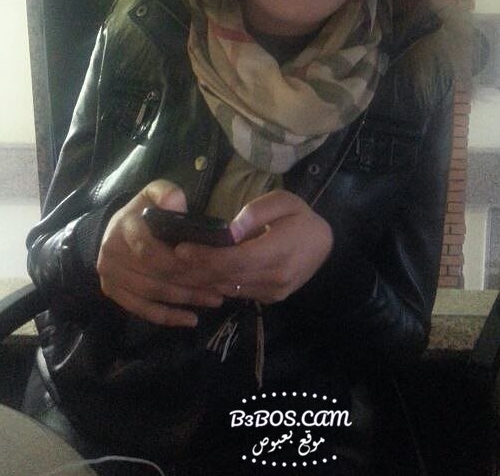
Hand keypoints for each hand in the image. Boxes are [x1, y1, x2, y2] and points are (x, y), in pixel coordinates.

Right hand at [97, 179, 223, 326]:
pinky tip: (191, 319)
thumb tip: (177, 206)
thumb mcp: (154, 193)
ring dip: (185, 300)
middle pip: (155, 274)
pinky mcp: (112, 292)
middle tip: (221, 286)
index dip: (179, 260)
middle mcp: (112, 253)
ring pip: (152, 294)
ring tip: (215, 299)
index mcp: (124, 227)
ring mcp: (110, 275)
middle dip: (190, 282)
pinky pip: (141, 309)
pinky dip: (167, 317)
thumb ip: (167, 194)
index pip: (151, 250)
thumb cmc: (142, 210)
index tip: (208, 265)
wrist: (113, 228)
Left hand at [174, 190, 332, 303]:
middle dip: (197, 269)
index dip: (205, 257)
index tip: (182, 248)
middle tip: (173, 257)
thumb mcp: (284, 201)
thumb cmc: (301, 217)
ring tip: (182, 265)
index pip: (234, 260)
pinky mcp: (271, 298)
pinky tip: (204, 272)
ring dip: (204, 279)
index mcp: (278, 251)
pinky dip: (219, 283)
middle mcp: (275, 278)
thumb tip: (229, 231)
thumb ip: (256, 212)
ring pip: (230, 288)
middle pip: (227, 277)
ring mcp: (273, 292)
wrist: (326, 245)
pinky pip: (239, 292)